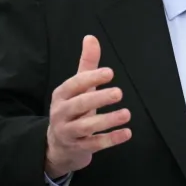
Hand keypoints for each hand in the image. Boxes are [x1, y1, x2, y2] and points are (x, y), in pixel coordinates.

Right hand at [44, 35, 131, 177]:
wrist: (58, 146)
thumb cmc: (73, 110)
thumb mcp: (78, 87)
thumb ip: (87, 64)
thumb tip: (91, 37)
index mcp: (62, 95)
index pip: (74, 85)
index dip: (90, 78)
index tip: (110, 73)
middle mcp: (62, 113)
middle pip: (78, 105)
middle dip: (98, 98)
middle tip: (119, 92)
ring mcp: (68, 132)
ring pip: (86, 127)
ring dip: (107, 120)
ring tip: (127, 114)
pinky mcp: (78, 148)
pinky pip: (94, 144)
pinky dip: (111, 139)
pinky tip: (127, 133)